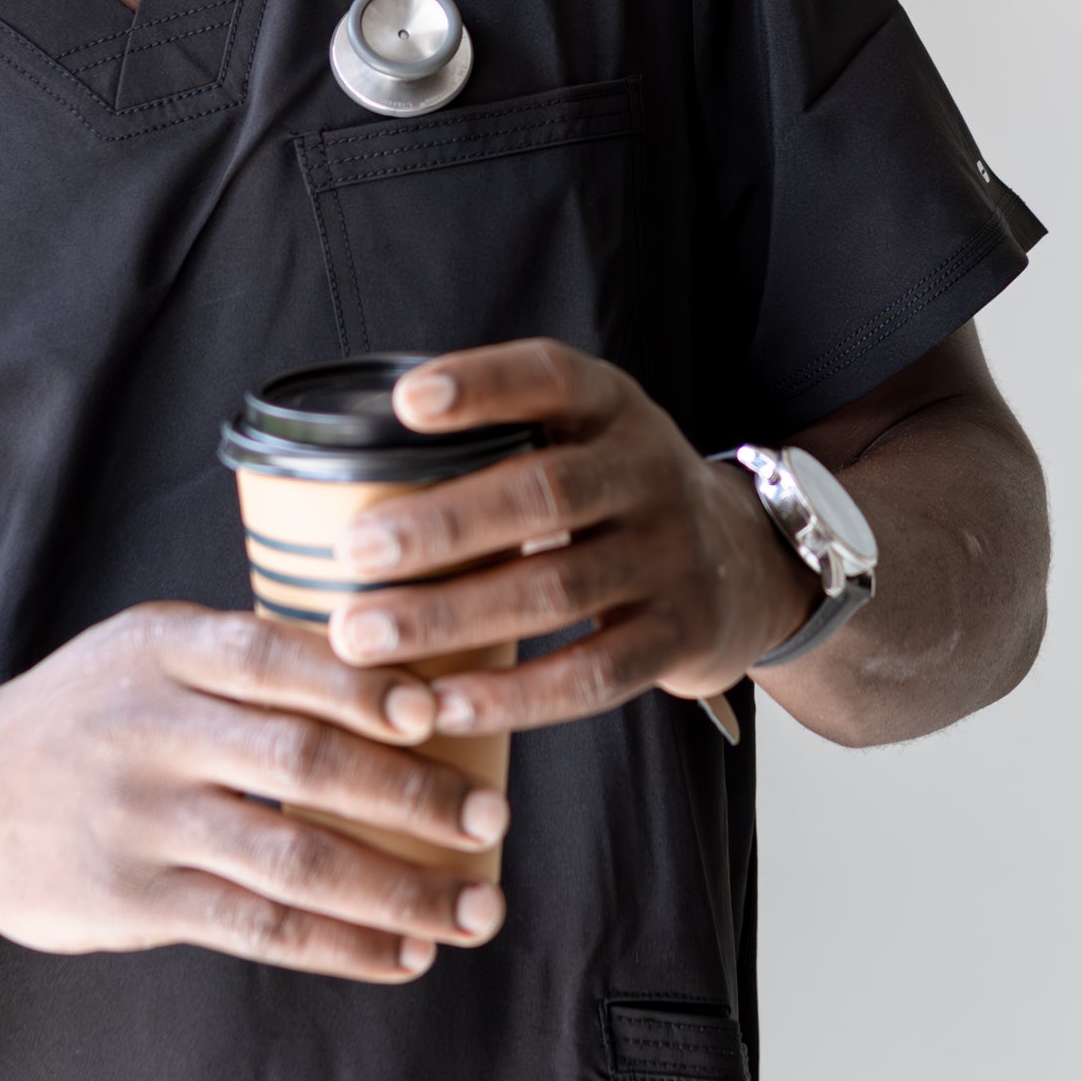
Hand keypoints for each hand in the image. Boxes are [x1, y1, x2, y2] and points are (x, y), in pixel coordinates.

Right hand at [0, 604, 511, 980]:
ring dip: (398, 889)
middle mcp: (150, 730)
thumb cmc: (82, 719)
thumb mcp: (140, 652)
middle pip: (303, 762)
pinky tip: (400, 955)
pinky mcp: (132, 900)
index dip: (366, 687)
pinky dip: (340, 945)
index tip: (440, 714)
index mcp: (163, 649)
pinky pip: (257, 927)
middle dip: (411, 794)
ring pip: (293, 859)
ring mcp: (139, 820)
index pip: (281, 658)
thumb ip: (243, 659)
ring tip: (473, 910)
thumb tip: (395, 670)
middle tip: (491, 820)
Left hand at [321, 340, 822, 733]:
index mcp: (612, 408)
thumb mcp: (582, 439)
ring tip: (361, 637)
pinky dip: (512, 695)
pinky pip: (590, 675)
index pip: (550, 378)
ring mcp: (670, 556)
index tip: (404, 402)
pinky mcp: (679, 636)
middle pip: (544, 493)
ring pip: (556, 590)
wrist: (745, 565)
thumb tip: (336, 474)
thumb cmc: (613, 498)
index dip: (482, 385)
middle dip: (441, 525)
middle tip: (351, 552)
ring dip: (450, 616)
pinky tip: (440, 702)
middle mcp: (648, 471)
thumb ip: (499, 444)